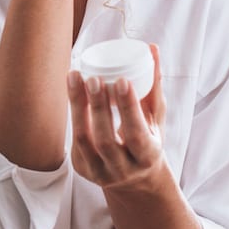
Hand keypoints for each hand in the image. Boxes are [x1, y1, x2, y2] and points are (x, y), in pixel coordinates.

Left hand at [67, 43, 167, 190]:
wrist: (135, 180)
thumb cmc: (148, 141)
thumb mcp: (156, 120)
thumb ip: (154, 86)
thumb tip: (152, 48)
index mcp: (147, 157)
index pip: (136, 134)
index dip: (128, 108)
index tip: (121, 80)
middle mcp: (123, 170)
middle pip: (106, 140)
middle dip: (98, 107)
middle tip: (93, 77)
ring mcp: (100, 173)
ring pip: (84, 140)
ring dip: (78, 106)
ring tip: (75, 77)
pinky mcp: (82, 169)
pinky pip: (75, 140)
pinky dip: (74, 114)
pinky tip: (72, 90)